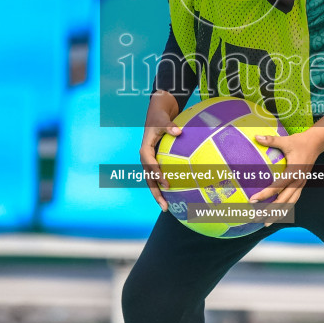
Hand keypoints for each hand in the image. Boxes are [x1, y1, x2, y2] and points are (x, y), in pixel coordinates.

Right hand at [138, 91, 182, 212]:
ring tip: (166, 208)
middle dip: (156, 193)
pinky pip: (158, 178)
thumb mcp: (163, 120)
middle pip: (149, 178)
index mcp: (145, 149)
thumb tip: (178, 131)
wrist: (156, 115)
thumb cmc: (160, 117)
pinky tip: (172, 196)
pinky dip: (163, 187)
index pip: (149, 163)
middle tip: (165, 206)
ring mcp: (150, 163)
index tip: (166, 183)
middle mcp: (145, 158)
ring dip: (158, 194)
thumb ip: (169, 126)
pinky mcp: (155, 164)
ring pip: (152, 181)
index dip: (156, 173)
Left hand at [249, 127, 323, 211]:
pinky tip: (277, 215)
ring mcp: (301, 184)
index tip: (252, 200)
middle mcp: (298, 181)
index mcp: (294, 171)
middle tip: (256, 218)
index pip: (277, 186)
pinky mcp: (301, 185)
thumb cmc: (299, 142)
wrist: (316, 144)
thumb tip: (256, 137)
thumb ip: (271, 140)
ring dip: (278, 214)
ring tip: (266, 223)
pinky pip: (293, 200)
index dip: (265, 194)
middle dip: (270, 211)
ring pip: (290, 203)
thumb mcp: (286, 140)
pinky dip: (285, 209)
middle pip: (284, 200)